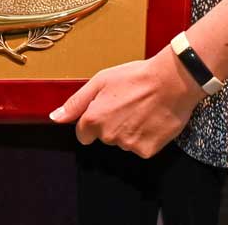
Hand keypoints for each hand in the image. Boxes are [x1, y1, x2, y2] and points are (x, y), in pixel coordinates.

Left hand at [49, 46, 203, 157]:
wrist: (172, 81)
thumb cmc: (137, 76)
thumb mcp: (101, 81)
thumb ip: (76, 102)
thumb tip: (55, 117)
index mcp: (94, 119)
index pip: (83, 134)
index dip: (94, 121)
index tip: (107, 109)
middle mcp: (108, 136)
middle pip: (105, 137)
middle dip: (113, 124)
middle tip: (129, 104)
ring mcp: (128, 145)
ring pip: (123, 142)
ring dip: (130, 130)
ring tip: (143, 109)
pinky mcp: (147, 151)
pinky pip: (141, 148)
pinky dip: (146, 137)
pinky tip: (152, 119)